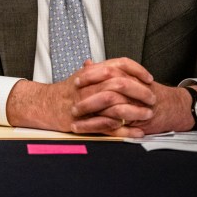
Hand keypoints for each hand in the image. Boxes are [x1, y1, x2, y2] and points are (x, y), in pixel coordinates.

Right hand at [6, 57, 155, 137]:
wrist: (43, 105)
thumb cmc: (65, 91)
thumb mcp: (83, 76)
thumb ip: (101, 70)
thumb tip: (119, 67)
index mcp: (91, 72)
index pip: (118, 64)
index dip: (136, 70)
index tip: (149, 78)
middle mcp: (88, 84)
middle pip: (120, 83)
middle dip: (140, 91)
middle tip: (152, 98)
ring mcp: (85, 103)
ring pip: (115, 104)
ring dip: (134, 110)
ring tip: (148, 115)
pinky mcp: (83, 121)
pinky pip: (106, 126)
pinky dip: (123, 130)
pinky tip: (136, 132)